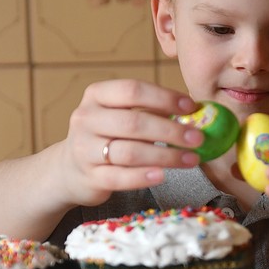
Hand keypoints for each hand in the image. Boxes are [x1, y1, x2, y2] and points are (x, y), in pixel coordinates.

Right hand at [59, 79, 204, 205]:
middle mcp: (86, 119)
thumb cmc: (107, 136)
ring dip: (166, 155)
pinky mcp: (89, 177)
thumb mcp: (121, 115)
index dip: (164, 98)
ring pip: (130, 152)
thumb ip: (151, 111)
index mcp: (96, 95)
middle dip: (171, 130)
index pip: (132, 90)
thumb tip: (194, 113)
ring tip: (191, 159)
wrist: (70, 169)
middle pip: (133, 122)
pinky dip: (143, 177)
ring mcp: (85, 149)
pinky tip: (163, 175)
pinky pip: (120, 177)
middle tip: (198, 138)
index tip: (192, 107)